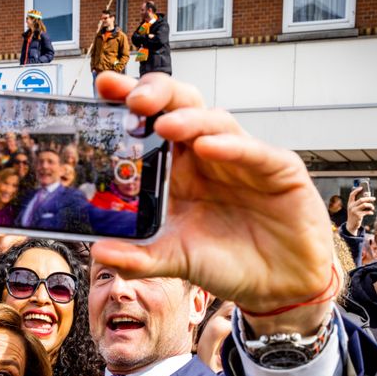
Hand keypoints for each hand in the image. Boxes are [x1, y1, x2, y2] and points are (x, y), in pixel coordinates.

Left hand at [91, 72, 334, 335]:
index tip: (104, 87)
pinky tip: (208, 147)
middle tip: (134, 100)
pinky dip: (230, 146)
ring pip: (215, 121)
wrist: (278, 288)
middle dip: (158, 94)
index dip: (130, 100)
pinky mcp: (278, 169)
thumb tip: (98, 253)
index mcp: (178, 169)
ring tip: (165, 126)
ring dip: (189, 120)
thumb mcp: (175, 260)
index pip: (151, 123)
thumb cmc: (227, 263)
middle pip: (182, 106)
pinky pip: (253, 151)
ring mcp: (242, 158)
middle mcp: (207, 155)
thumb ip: (138, 258)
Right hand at [345, 186, 375, 235]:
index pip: (352, 195)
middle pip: (361, 199)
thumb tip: (368, 198)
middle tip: (374, 198)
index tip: (361, 188)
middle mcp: (351, 207)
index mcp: (350, 203)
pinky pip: (366, 212)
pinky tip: (371, 212)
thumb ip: (358, 204)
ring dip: (370, 205)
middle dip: (369, 198)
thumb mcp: (353, 208)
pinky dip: (370, 212)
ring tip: (372, 207)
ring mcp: (354, 211)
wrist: (351, 225)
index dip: (356, 190)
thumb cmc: (354, 215)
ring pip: (365, 205)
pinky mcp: (358, 216)